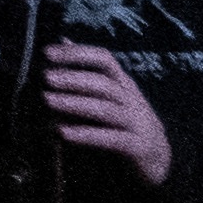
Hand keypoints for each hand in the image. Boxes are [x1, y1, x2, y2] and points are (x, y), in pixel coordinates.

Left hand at [34, 38, 177, 180]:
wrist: (156, 163)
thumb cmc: (121, 125)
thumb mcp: (104, 97)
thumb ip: (84, 73)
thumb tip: (62, 39)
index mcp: (122, 84)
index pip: (104, 60)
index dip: (77, 53)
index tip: (46, 52)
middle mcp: (132, 100)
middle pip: (104, 84)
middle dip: (73, 79)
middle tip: (45, 77)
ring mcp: (139, 124)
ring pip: (106, 110)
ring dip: (75, 104)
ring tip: (47, 101)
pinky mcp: (140, 148)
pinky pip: (113, 139)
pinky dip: (87, 135)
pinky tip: (63, 133)